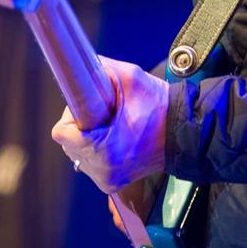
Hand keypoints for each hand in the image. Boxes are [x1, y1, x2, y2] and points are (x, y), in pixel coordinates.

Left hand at [51, 56, 169, 192]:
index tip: (93, 108)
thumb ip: (100, 68)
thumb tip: (79, 64)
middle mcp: (103, 170)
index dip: (74, 115)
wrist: (184, 133)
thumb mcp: (131, 78)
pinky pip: (90, 163)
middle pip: (68, 143)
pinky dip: (97, 150)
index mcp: (104, 150)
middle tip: (106, 115)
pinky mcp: (112, 183)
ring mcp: (107, 180)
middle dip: (81, 126)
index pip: (62, 132)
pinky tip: (116, 140)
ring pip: (77, 153)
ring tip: (114, 129)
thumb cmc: (160, 107)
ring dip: (88, 140)